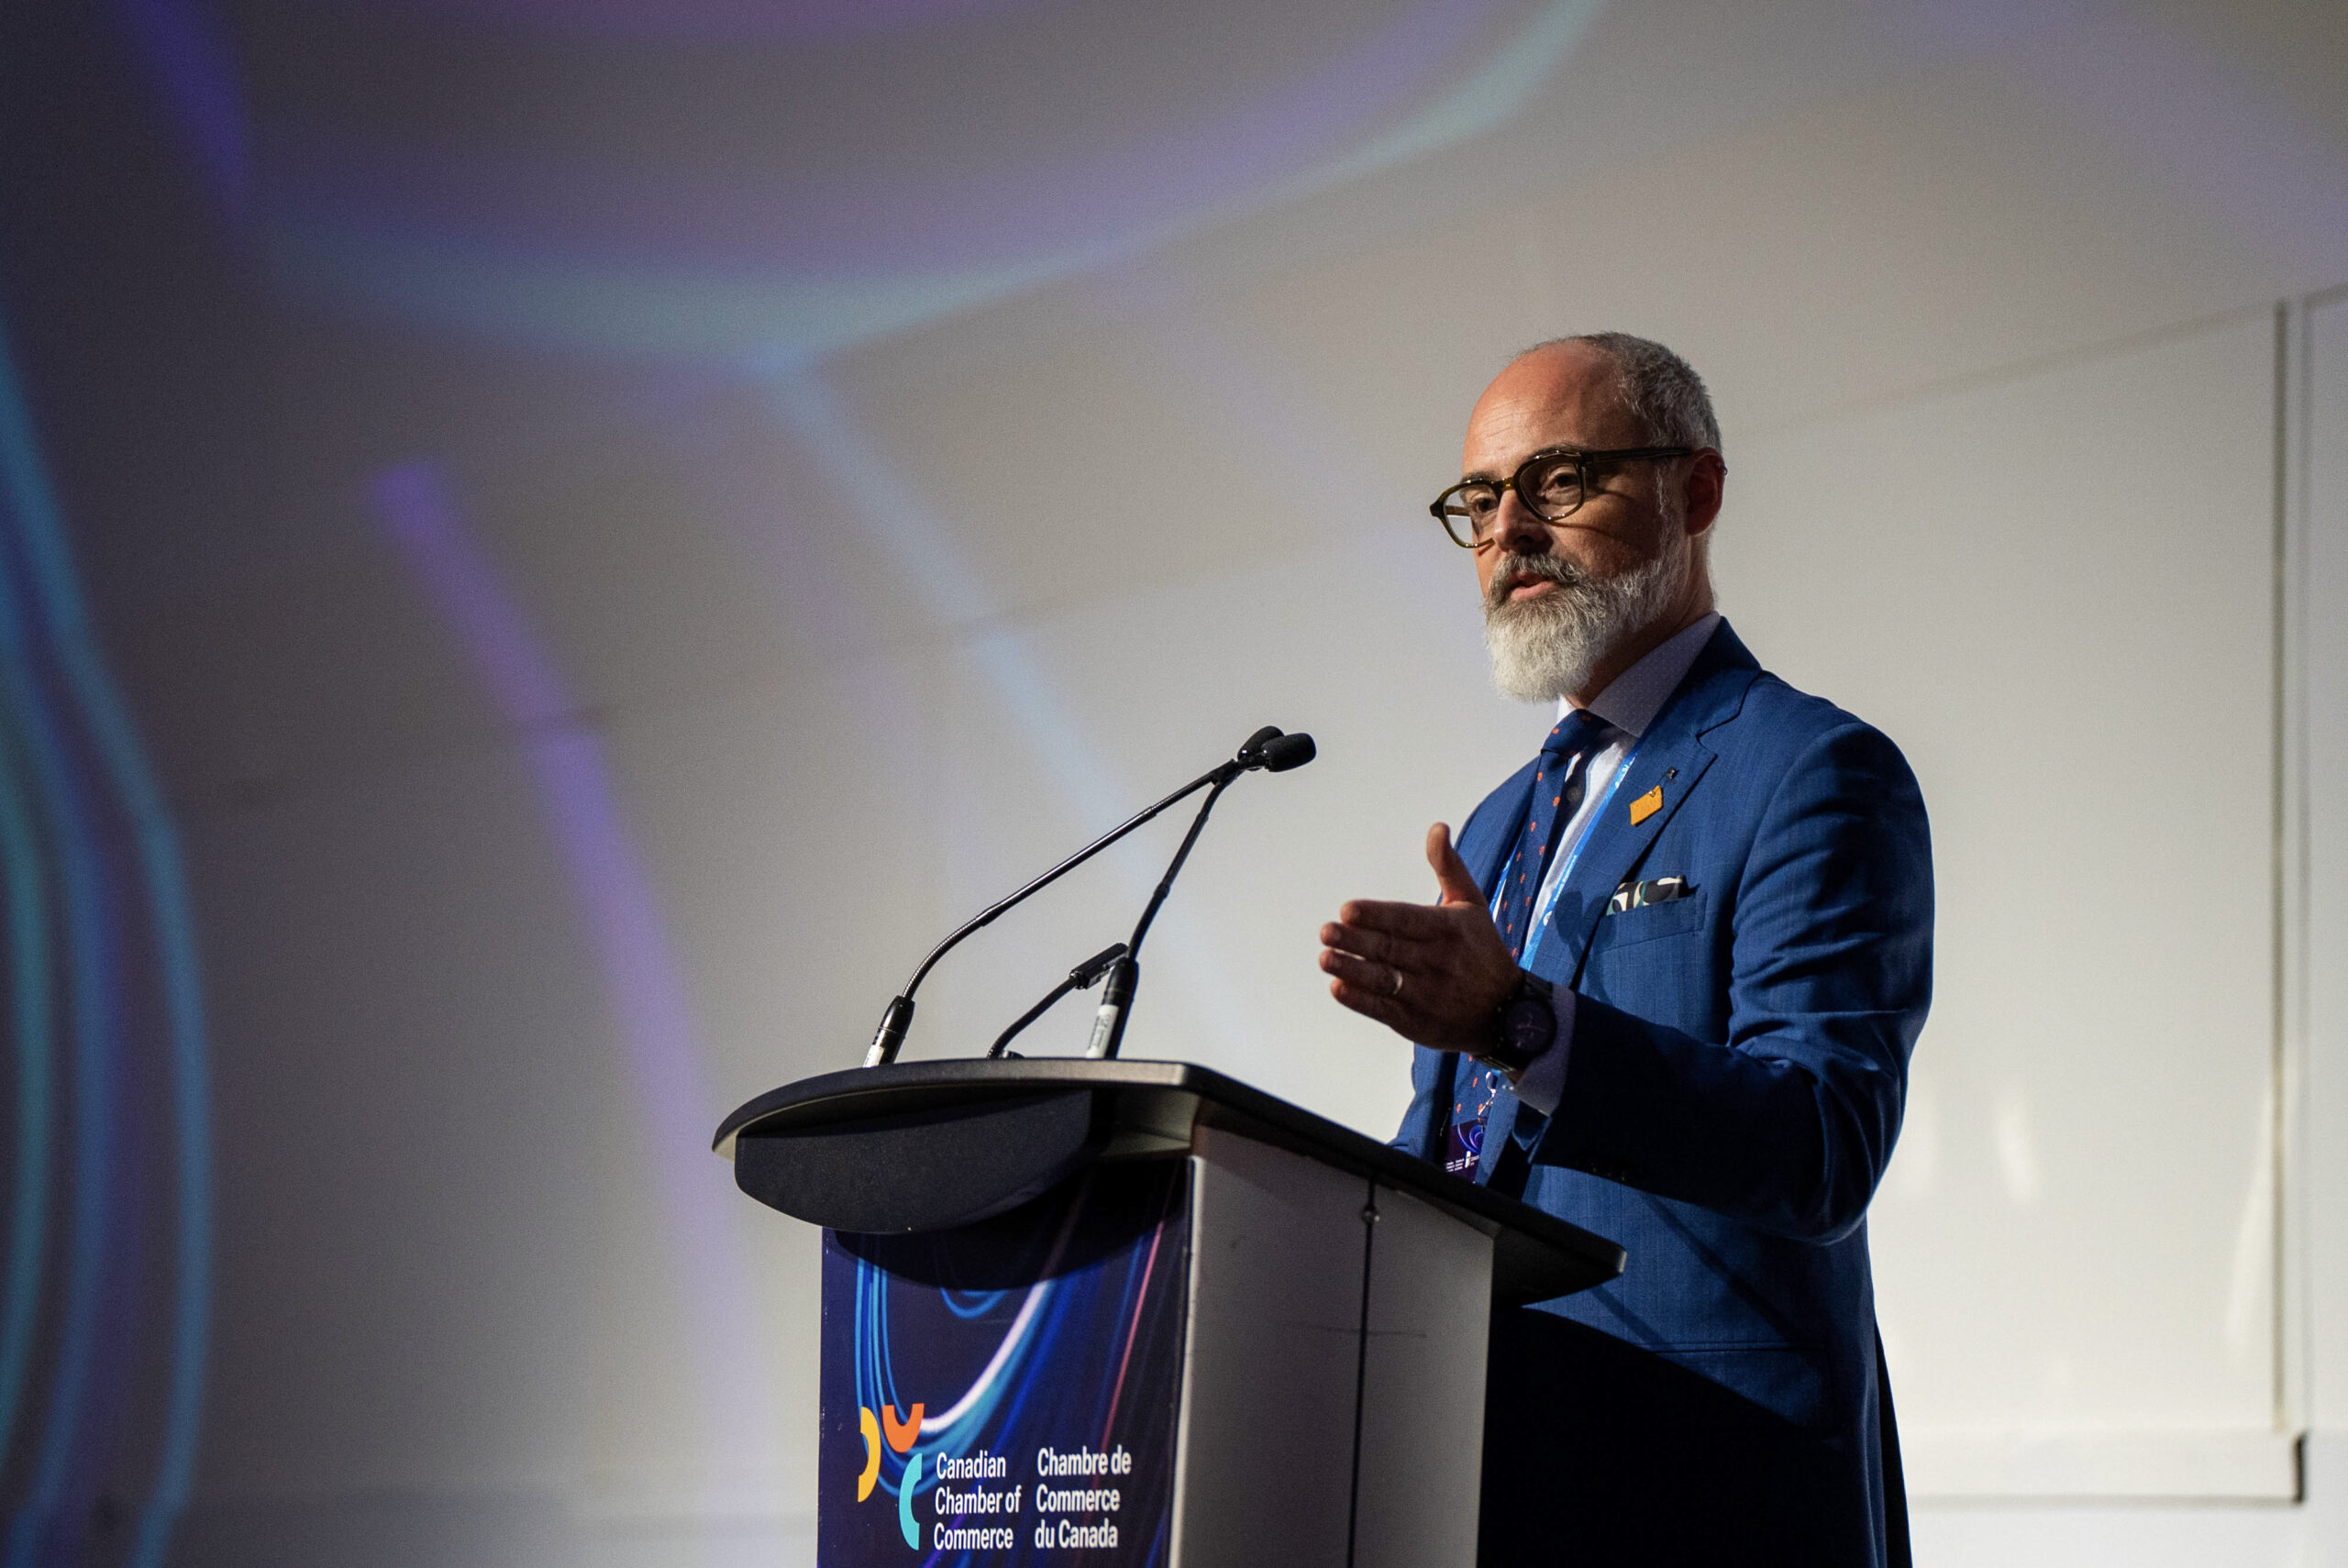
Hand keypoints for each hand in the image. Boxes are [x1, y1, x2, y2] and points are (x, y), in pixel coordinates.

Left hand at [1320, 823, 1523, 1054]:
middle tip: (1326, 931)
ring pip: (1384, 979)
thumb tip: (1437, 827)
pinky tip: (1339, 989)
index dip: (1376, 915)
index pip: (1406, 920)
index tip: (1347, 909)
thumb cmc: (1482, 950)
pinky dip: (1361, 1001)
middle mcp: (1438, 961)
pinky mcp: (1417, 1021)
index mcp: (1449, 929)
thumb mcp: (1472, 905)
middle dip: (1356, 940)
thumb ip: (1448, 867)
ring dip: (1352, 970)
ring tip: (1326, 959)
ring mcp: (1427, 994)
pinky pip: (1385, 1009)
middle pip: (1390, 949)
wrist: (1507, 1013)